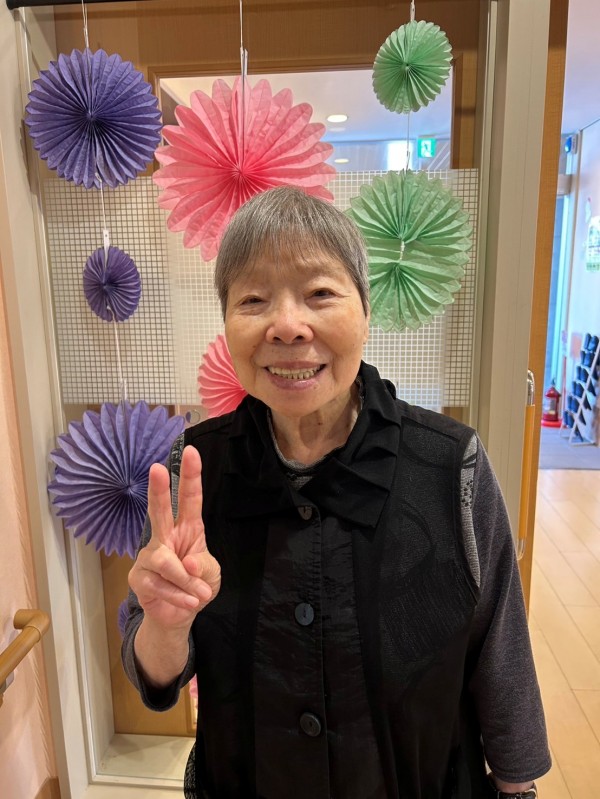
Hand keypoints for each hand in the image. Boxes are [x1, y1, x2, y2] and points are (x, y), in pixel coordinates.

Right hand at [129, 446, 220, 632]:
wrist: (178, 616)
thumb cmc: (197, 585)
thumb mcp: (211, 575)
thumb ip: (203, 567)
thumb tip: (188, 563)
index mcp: (188, 528)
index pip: (190, 499)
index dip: (191, 476)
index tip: (191, 453)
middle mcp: (165, 536)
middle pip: (160, 510)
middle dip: (158, 489)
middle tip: (157, 468)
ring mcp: (149, 555)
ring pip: (165, 562)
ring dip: (185, 581)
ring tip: (198, 594)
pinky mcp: (139, 577)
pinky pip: (159, 585)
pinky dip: (178, 596)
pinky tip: (188, 602)